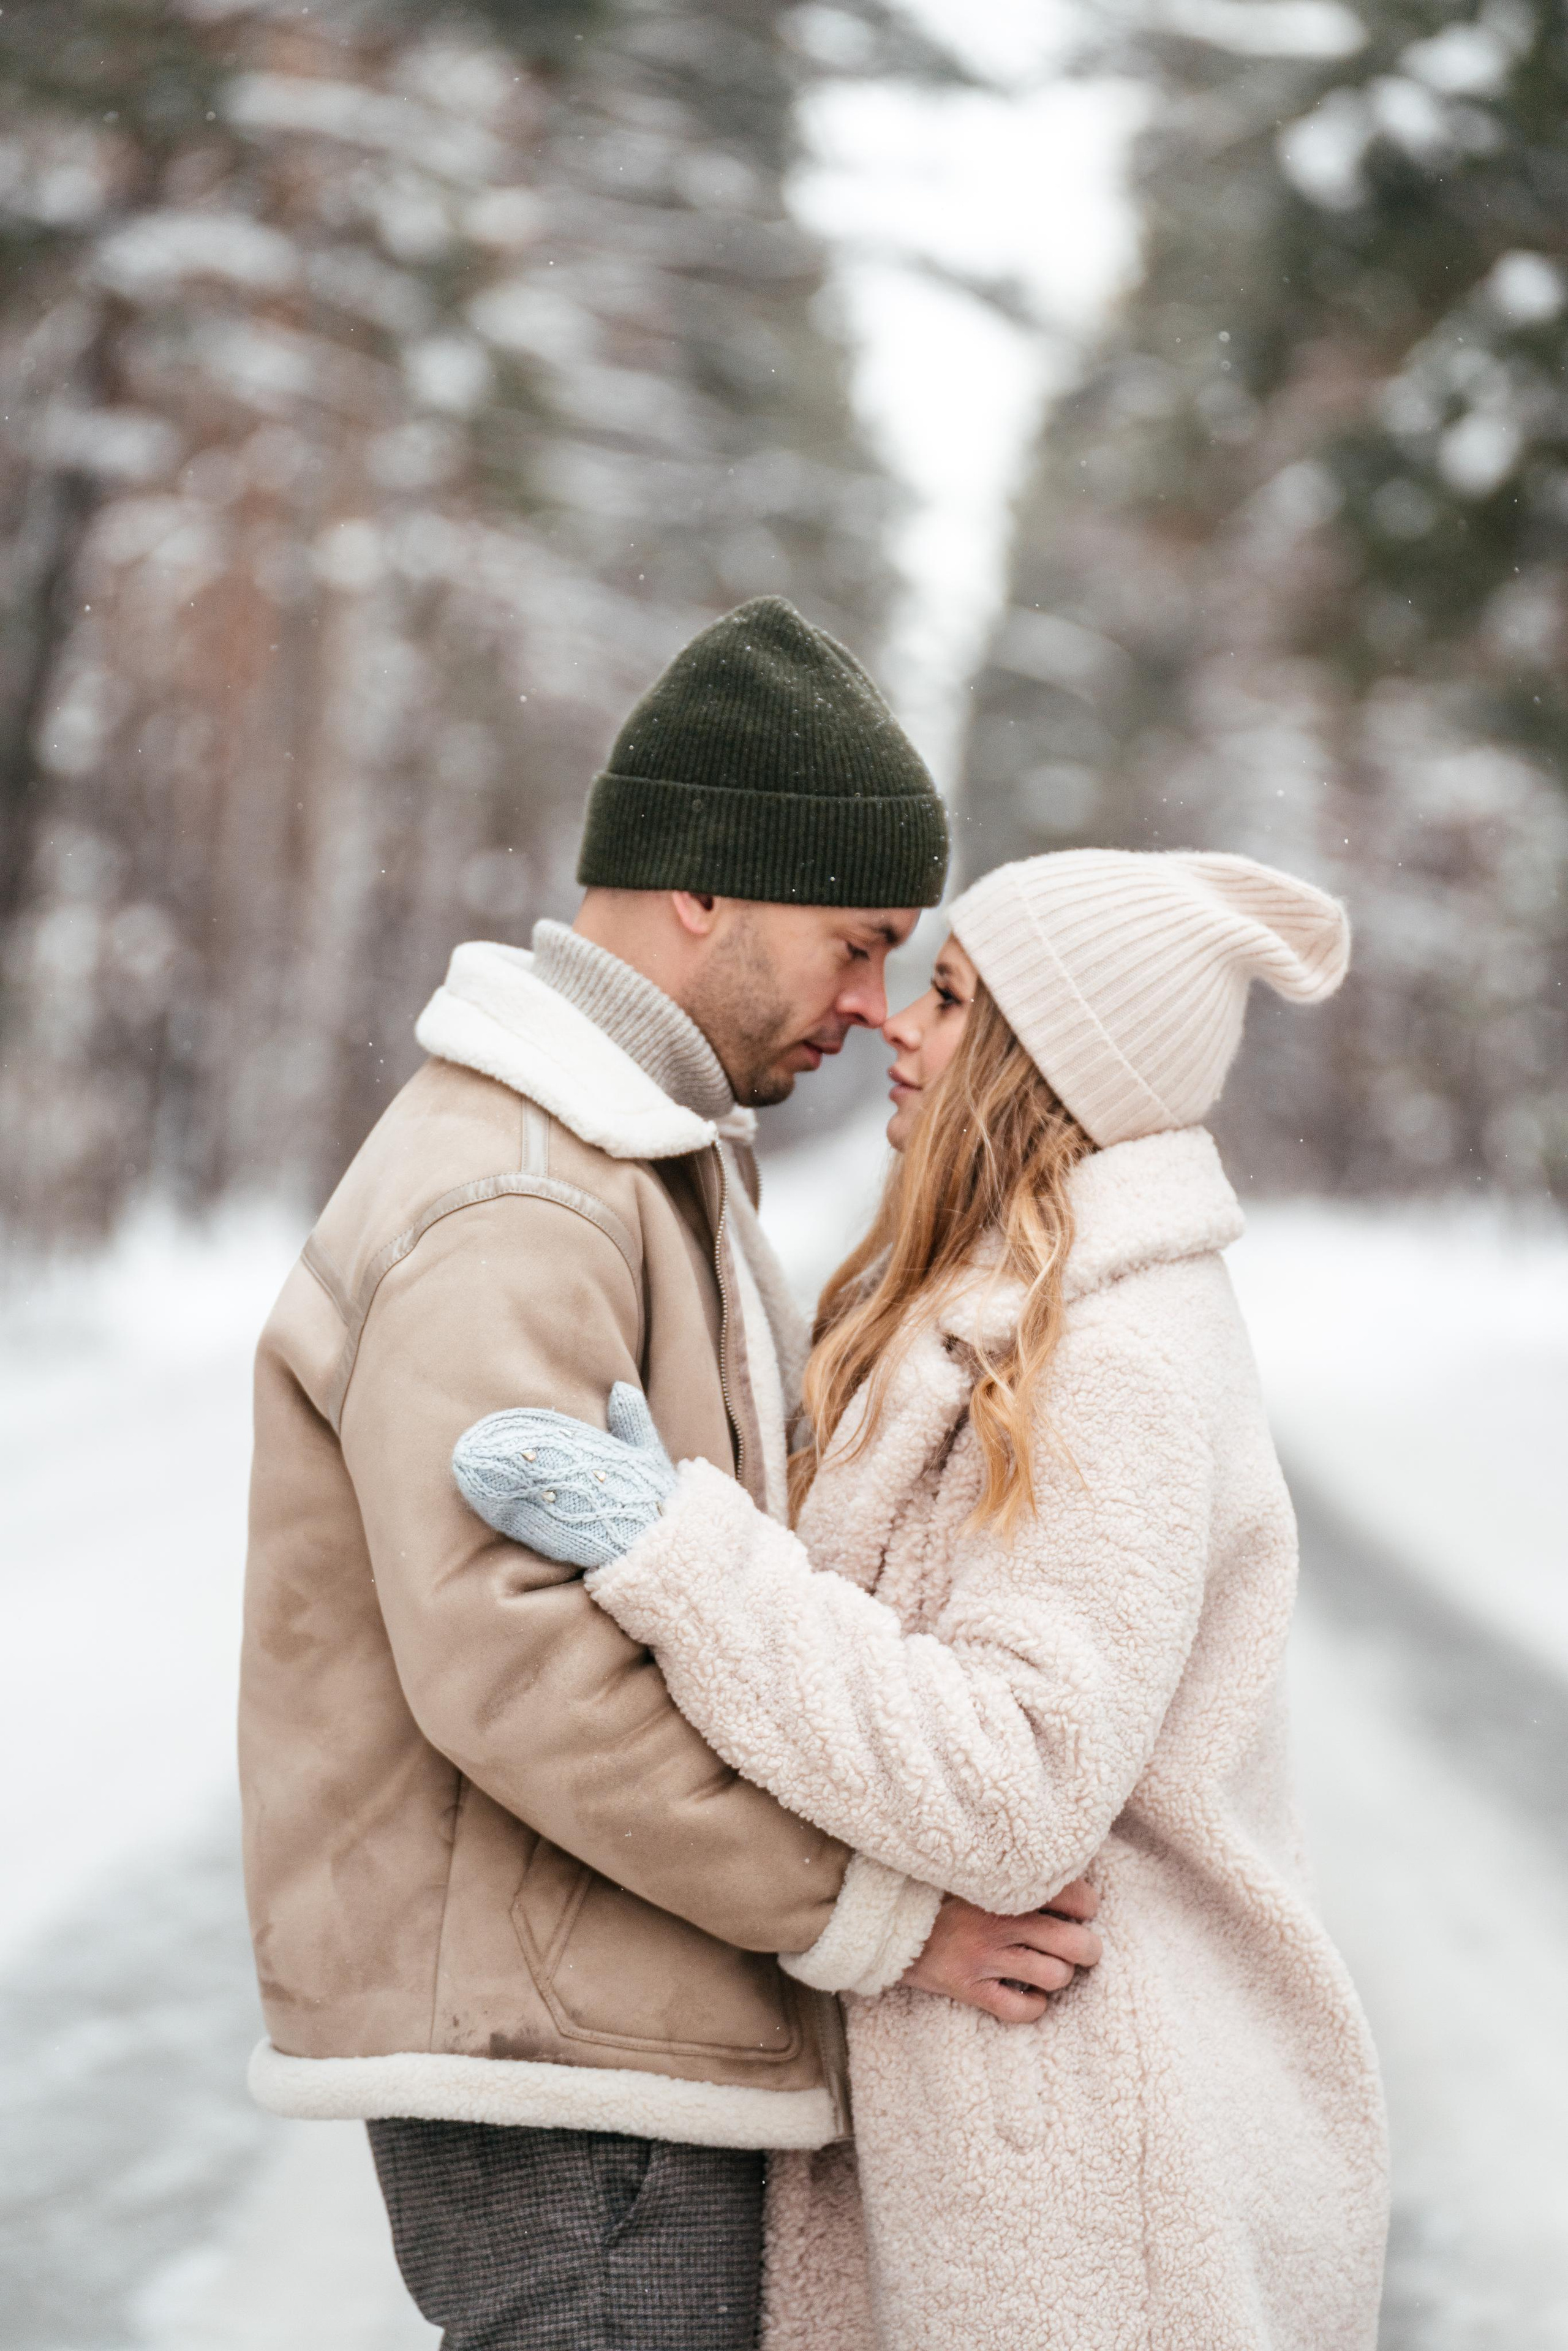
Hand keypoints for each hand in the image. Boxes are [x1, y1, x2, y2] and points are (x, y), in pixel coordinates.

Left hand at [451, 1382, 677, 1570]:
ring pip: (534, 1498)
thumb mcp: (650, 1459)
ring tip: (468, 1472)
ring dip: (499, 1486)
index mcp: (612, 1465)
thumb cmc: (659, 1506)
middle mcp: (596, 1490)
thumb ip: (633, 1424)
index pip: (564, 1446)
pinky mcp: (576, 1547)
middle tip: (468, 1448)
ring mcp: (585, 1520)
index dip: (529, 1437)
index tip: (499, 1429)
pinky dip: (510, 1517)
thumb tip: (619, 1388)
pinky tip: (485, 1507)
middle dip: (505, 1460)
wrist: (674, 1557)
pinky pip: (538, 1531)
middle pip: (544, 1470)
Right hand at [900, 1879, 1102, 2023]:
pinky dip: (1035, 2006)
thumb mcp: (977, 1870)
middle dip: (1088, 1949)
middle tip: (1082, 1948)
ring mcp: (984, 1957)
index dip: (1086, 1906)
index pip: (1075, 1895)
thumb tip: (1067, 1870)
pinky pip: (1022, 2010)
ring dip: (1059, 1976)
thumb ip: (1016, 1872)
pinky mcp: (969, 1988)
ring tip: (1049, 1969)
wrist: (887, 1918)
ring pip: (1055, 1977)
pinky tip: (1028, 1994)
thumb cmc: (939, 1891)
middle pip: (1075, 1943)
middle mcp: (999, 1921)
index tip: (1079, 1909)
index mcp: (1005, 1885)